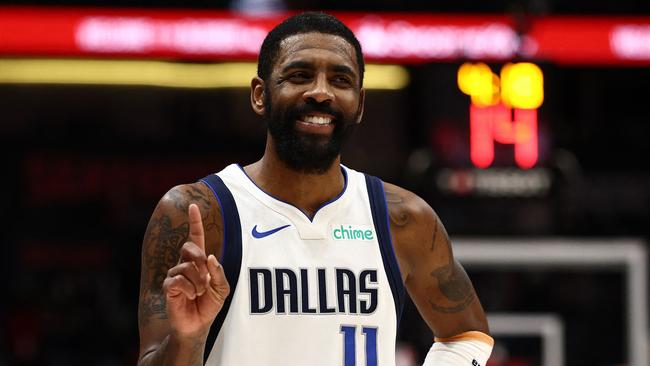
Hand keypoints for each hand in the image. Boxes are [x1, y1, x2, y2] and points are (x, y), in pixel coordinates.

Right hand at [163, 203, 229, 338]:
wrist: (198, 324)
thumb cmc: (209, 304)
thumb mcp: (222, 289)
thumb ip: (219, 273)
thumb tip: (210, 257)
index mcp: (198, 261)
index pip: (195, 238)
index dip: (195, 222)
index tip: (193, 206)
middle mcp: (185, 264)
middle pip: (190, 247)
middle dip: (200, 260)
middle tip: (205, 278)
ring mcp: (175, 274)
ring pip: (186, 267)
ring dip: (199, 281)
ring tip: (199, 293)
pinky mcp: (169, 286)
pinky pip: (179, 280)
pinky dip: (190, 289)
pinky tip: (191, 296)